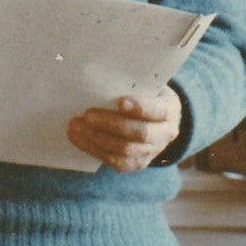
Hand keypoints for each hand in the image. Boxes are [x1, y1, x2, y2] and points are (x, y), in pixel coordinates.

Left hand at [67, 85, 181, 172]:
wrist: (159, 122)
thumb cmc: (148, 97)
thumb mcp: (149, 87)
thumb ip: (133, 86)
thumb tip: (102, 81)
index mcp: (170, 110)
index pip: (157, 111)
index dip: (140, 108)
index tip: (120, 102)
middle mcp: (165, 134)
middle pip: (139, 133)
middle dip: (110, 124)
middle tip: (86, 115)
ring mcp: (151, 152)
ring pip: (125, 150)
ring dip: (96, 138)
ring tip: (75, 126)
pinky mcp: (137, 163)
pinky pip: (115, 161)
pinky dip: (94, 149)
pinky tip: (78, 138)